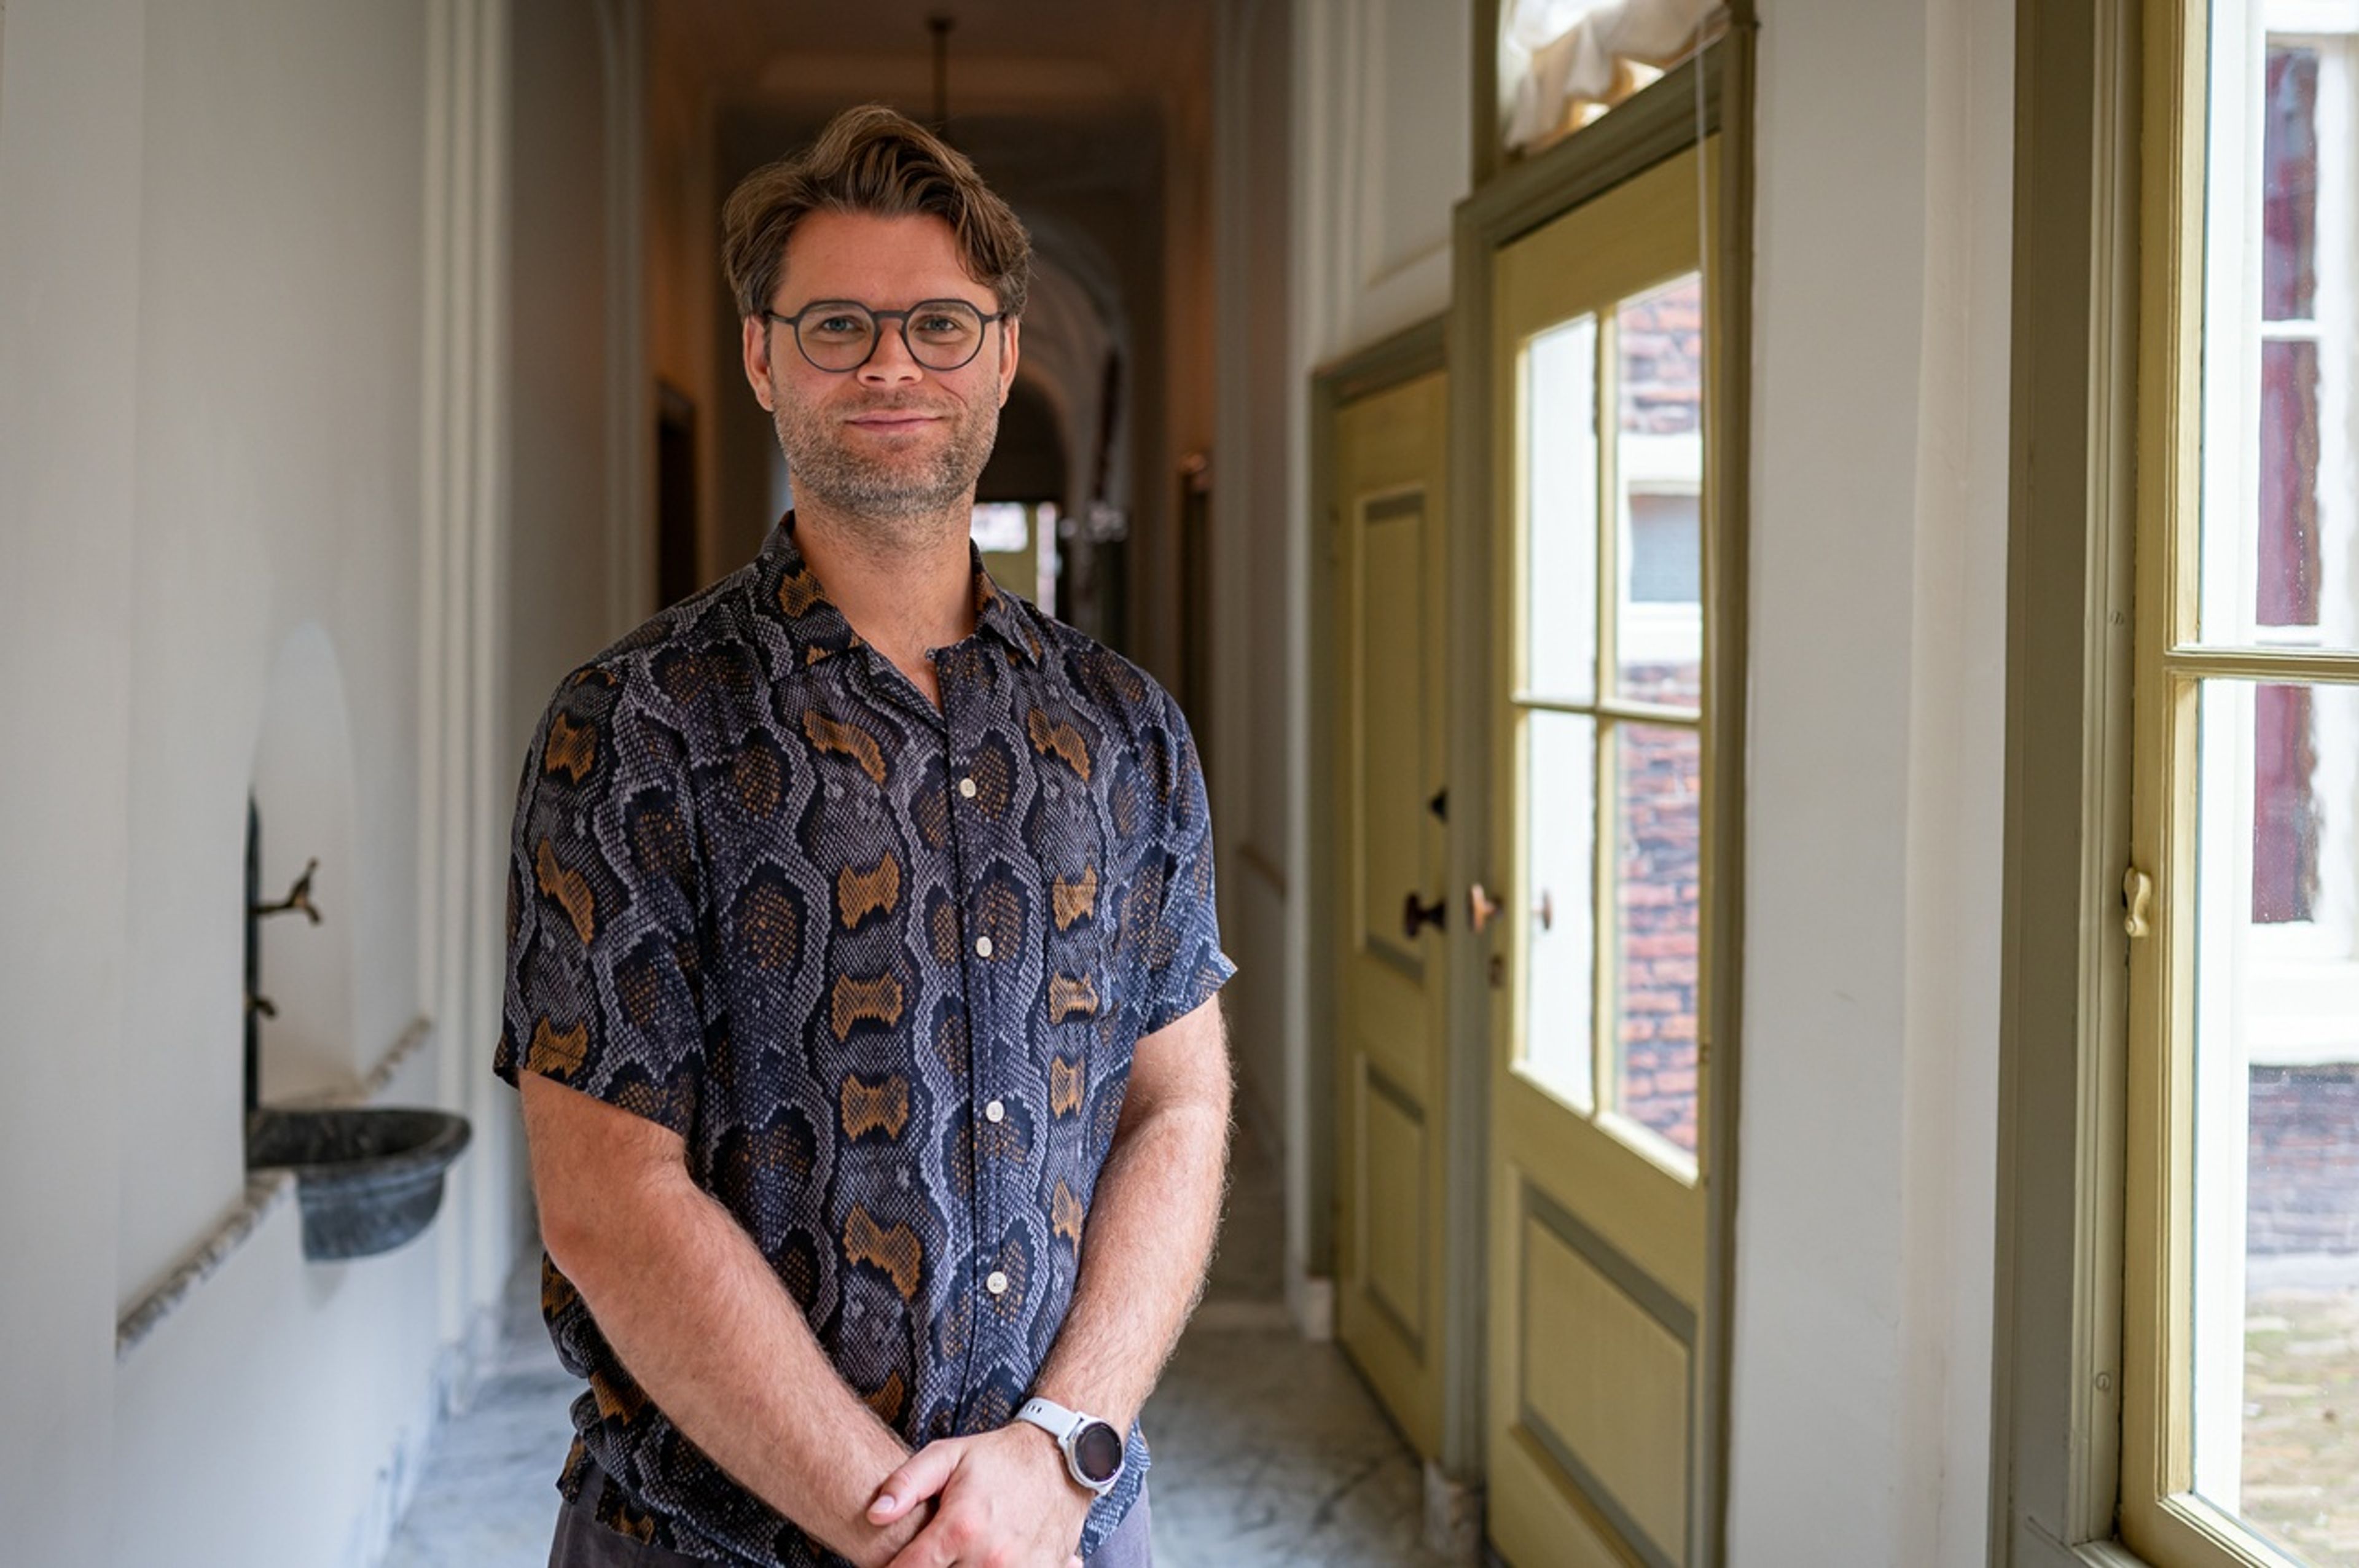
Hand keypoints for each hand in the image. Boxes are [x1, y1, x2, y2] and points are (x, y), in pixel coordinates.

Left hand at [867, 1424, 1095, 1567]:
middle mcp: (991, 1557)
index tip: (894, 1562)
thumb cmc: (999, 1458)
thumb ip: (906, 1484)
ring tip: (962, 1554)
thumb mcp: (948, 1456)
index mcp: (962, 1528)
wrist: (1061, 1458)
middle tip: (937, 1553)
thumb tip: (875, 1514)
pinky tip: (993, 1559)